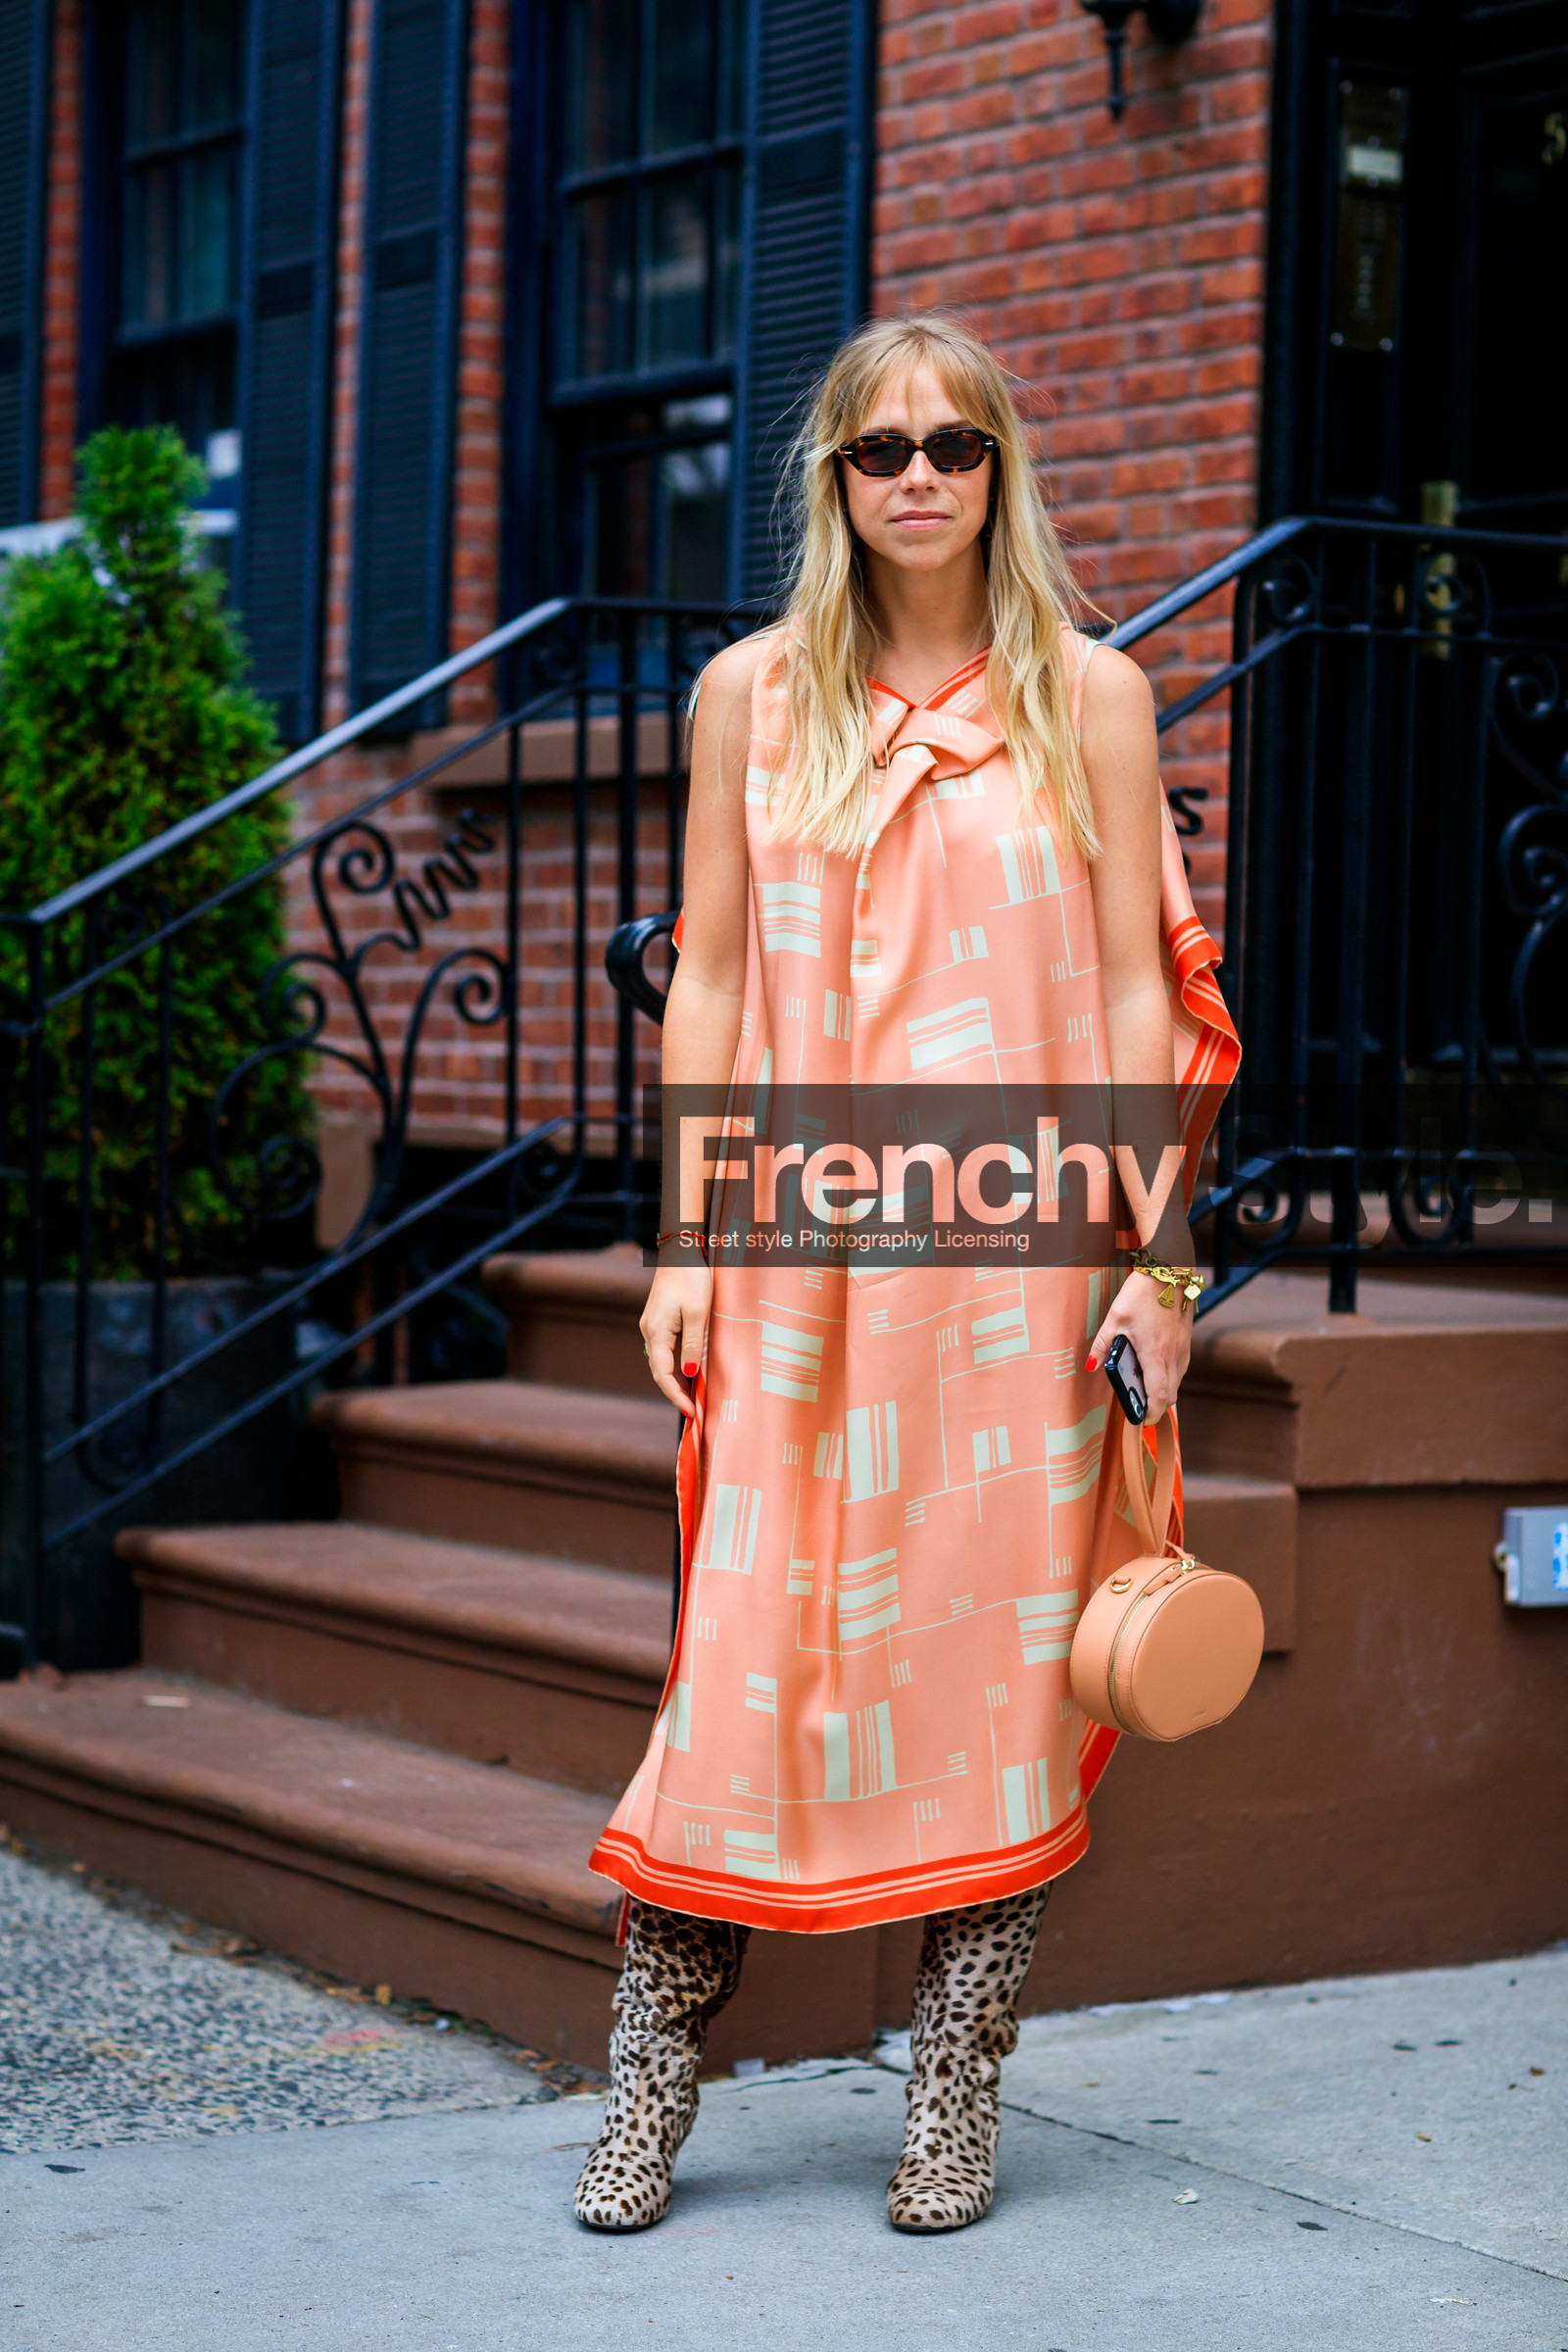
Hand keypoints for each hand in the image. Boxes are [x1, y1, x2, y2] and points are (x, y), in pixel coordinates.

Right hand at [641, 1264, 711, 1417]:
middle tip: (695, 1411)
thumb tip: (689, 1375)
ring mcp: (651, 1325)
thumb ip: (693, 1345)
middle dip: (675, 1393)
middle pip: (659, 1372)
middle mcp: (649, 1331)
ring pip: (661, 1362)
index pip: (663, 1375)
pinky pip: (664, 1350)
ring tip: (694, 1396)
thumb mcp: (698, 1313)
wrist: (680, 1252)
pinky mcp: (658, 1320)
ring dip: (675, 1381)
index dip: (676, 1397)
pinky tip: (688, 1371)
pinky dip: (675, 1366)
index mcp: (656, 1332)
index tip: (692, 1413)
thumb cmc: (692, 1279)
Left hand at [1088, 1267, 1191, 1423]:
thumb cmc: (1142, 1294)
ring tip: (1142, 1389)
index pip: (1159, 1397)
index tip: (1138, 1420)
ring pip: (1176, 1383)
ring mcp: (1182, 1350)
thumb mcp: (1115, 1318)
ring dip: (1162, 1392)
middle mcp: (1173, 1357)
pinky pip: (1179, 1370)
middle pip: (1170, 1396)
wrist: (1170, 1272)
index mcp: (1155, 1355)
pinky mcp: (1186, 1343)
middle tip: (1137, 1409)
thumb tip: (1090, 1366)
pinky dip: (1168, 1377)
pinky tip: (1153, 1368)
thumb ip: (1103, 1345)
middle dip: (1155, 1407)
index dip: (1151, 1415)